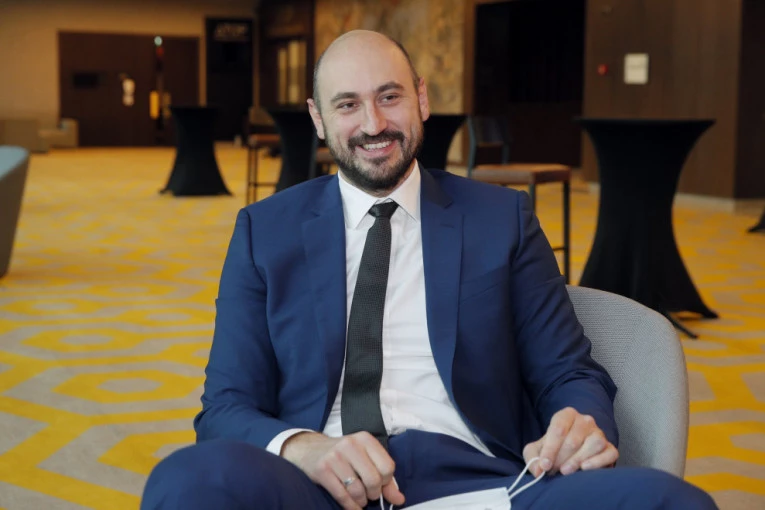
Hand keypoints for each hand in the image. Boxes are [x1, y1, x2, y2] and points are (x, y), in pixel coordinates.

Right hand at [281, 431, 404, 509]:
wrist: (309, 449)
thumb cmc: (343, 456)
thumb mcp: (365, 459)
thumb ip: (385, 479)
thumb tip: (400, 499)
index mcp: (365, 439)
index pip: (388, 467)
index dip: (386, 482)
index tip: (379, 484)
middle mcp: (350, 445)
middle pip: (374, 479)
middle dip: (374, 493)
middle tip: (369, 495)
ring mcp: (335, 456)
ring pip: (358, 490)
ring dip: (361, 501)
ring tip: (359, 499)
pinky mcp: (322, 470)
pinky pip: (342, 496)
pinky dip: (350, 506)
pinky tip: (352, 506)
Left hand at [523, 407, 617, 476]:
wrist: (570, 455)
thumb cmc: (553, 450)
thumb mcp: (537, 450)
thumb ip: (533, 458)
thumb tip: (539, 469)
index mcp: (567, 415)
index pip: (558, 429)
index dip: (550, 449)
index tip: (544, 465)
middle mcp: (585, 421)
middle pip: (574, 439)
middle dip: (561, 458)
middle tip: (553, 471)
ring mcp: (599, 433)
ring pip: (593, 444)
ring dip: (577, 460)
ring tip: (566, 471)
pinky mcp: (610, 448)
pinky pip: (609, 453)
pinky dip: (598, 462)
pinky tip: (584, 469)